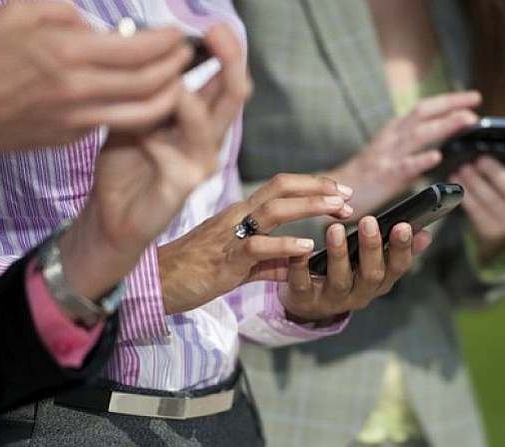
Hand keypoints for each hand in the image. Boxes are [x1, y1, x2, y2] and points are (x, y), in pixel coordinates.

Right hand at [0, 2, 192, 149]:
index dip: (166, 42)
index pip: (136, 49)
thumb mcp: (18, 12)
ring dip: (169, 96)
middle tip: (186, 56)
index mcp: (66, 52)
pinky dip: (140, 111)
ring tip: (178, 81)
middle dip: (176, 68)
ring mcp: (78, 118)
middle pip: (149, 83)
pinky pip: (116, 122)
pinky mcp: (73, 137)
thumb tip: (97, 25)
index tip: (177, 35)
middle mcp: (79, 88)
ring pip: (143, 112)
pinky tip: (146, 98)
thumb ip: (65, 12)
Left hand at [58, 24, 249, 300]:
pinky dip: (160, 138)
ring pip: (212, 122)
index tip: (212, 25)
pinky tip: (144, 132)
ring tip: (172, 77)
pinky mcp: (185, 184)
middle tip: (217, 31)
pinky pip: (182, 154)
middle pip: (233, 95)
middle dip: (229, 60)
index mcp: (200, 119)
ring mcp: (201, 162)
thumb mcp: (134, 114)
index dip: (224, 51)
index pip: (224, 80)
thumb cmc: (125, 164)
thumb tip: (148, 44)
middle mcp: (209, 138)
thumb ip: (147, 88)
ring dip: (192, 96)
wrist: (112, 214)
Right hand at [158, 174, 355, 314]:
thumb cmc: (194, 271)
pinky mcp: (224, 259)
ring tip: (338, 210)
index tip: (340, 193)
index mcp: (241, 214)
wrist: (156, 285)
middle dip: (319, 189)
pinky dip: (285, 245)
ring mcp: (230, 235)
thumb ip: (269, 262)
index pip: (280, 187)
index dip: (312, 186)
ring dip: (310, 207)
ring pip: (274, 210)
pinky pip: (257, 247)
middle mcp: (237, 216)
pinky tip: (307, 246)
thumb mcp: (239, 264)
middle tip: (349, 197)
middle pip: (281, 188)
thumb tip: (297, 264)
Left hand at [279, 218, 431, 322]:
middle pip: (371, 275)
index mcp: (380, 282)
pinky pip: (303, 285)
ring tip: (334, 228)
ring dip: (338, 254)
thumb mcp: (375, 265)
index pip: (398, 267)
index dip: (402, 248)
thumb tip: (426, 234)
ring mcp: (333, 298)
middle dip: (371, 248)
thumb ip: (397, 249)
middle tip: (369, 220)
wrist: (311, 304)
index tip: (403, 225)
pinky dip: (301, 267)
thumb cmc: (347, 274)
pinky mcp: (305, 299)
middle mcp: (360, 294)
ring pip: (339, 280)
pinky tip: (301, 250)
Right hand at [328, 91, 480, 216]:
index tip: (472, 98)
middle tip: (476, 101)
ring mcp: (387, 156)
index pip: (423, 109)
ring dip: (445, 125)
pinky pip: (404, 167)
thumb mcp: (388, 154)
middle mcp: (391, 138)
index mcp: (393, 131)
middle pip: (423, 113)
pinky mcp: (384, 176)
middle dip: (451, 104)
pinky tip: (436, 157)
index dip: (448, 101)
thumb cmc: (364, 177)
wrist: (335, 192)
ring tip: (467, 119)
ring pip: (419, 134)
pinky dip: (421, 160)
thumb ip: (410, 147)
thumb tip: (438, 146)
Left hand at [449, 138, 504, 261]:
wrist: (504, 217)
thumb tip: (495, 136)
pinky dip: (465, 195)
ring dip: (475, 182)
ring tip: (462, 168)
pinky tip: (456, 182)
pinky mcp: (494, 229)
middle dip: (495, 171)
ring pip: (492, 200)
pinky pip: (477, 212)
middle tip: (479, 158)